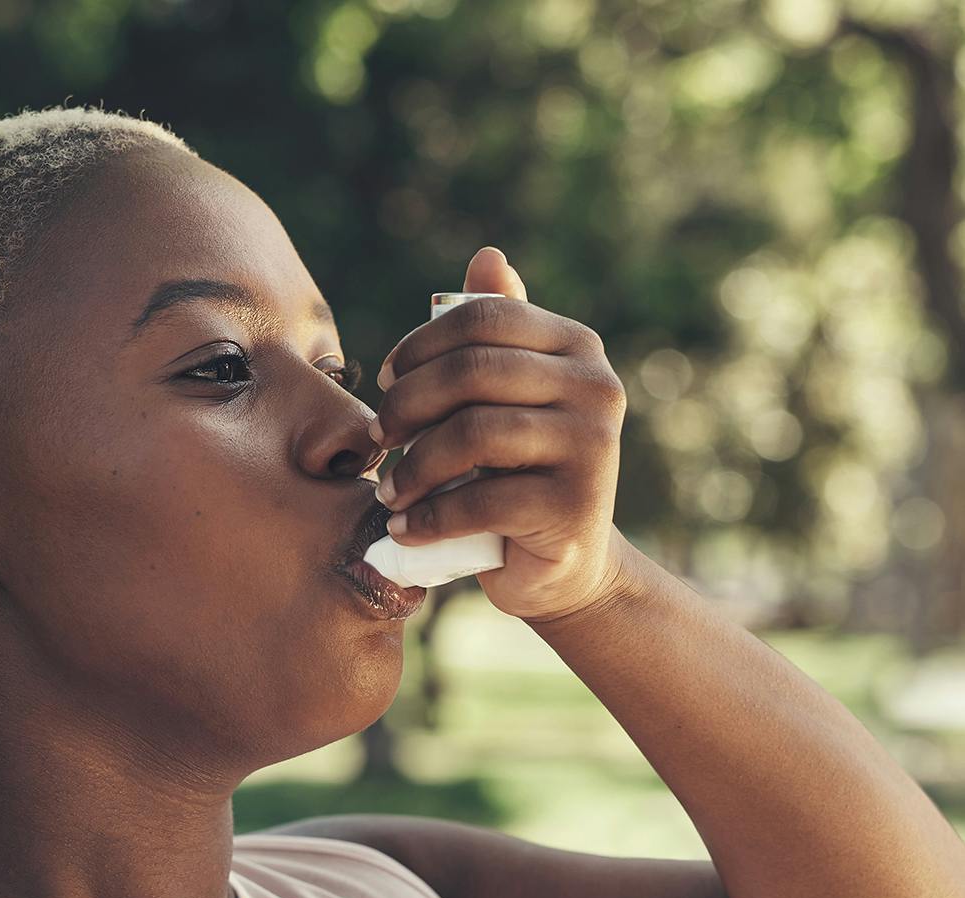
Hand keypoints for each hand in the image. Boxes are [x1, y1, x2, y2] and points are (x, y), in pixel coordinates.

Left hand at [371, 246, 634, 623]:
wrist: (561, 564)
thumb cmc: (517, 472)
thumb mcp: (506, 399)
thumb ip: (496, 336)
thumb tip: (486, 256)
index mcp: (576, 346)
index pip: (484, 317)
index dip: (421, 344)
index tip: (385, 380)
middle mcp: (596, 387)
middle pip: (472, 371)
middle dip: (406, 405)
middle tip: (377, 439)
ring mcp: (592, 447)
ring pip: (472, 434)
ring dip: (412, 467)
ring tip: (389, 492)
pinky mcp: (575, 506)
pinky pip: (480, 500)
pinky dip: (428, 517)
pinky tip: (405, 528)